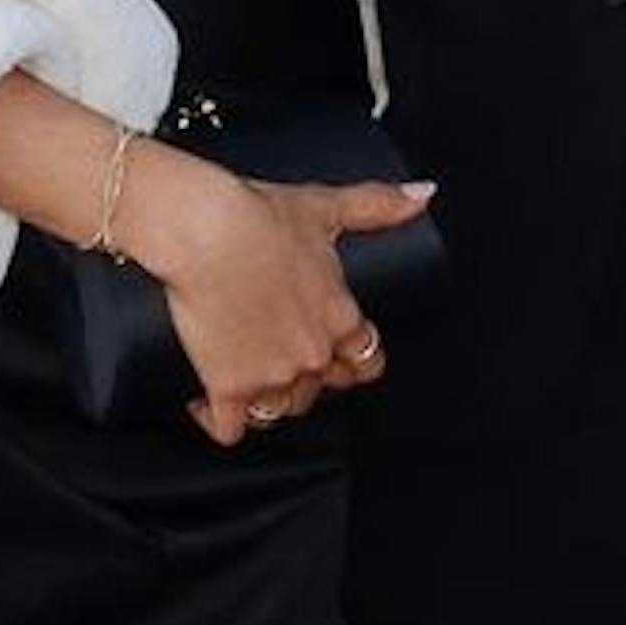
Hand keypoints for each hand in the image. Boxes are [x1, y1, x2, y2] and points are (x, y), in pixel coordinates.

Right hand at [127, 148, 433, 446]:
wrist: (203, 231)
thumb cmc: (259, 216)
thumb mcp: (325, 206)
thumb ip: (376, 204)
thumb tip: (423, 195)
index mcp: (340, 318)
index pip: (366, 362)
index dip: (350, 360)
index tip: (330, 351)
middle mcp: (312, 356)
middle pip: (318, 391)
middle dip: (300, 378)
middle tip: (273, 352)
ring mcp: (271, 377)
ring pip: (278, 413)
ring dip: (263, 402)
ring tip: (242, 379)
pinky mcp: (228, 388)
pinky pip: (230, 429)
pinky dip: (217, 420)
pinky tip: (203, 403)